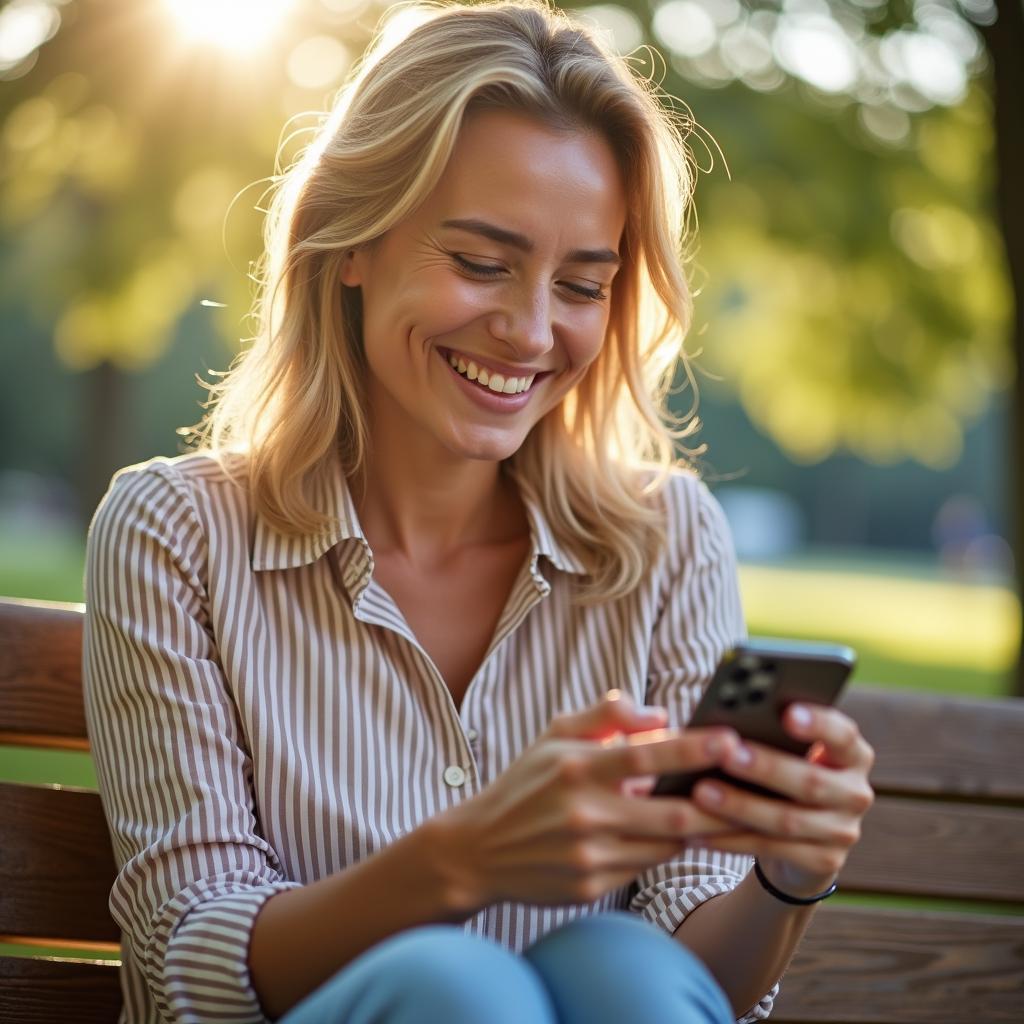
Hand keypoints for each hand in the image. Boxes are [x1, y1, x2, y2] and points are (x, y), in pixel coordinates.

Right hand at [433, 690, 742, 908]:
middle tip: (754, 786)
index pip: (647, 756)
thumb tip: (661, 715)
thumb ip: (605, 714)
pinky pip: (646, 865)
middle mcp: (585, 814)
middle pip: (673, 811)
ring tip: (732, 809)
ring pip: (667, 843)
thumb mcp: (554, 735)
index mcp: (577, 769)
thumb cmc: (525, 784)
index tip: (732, 740)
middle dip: (720, 800)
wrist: (478, 850)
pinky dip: (668, 848)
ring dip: (700, 827)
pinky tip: (684, 834)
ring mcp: (590, 855)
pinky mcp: (592, 886)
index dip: (694, 749)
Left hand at [689, 703, 874, 897]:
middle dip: (765, 768)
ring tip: (700, 792)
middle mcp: (856, 793)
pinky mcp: (824, 862)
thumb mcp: (789, 751)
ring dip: (740, 806)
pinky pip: (770, 849)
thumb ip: (772, 734)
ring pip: (787, 820)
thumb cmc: (784, 773)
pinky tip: (699, 831)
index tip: (787, 713)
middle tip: (727, 755)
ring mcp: (843, 831)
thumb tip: (725, 718)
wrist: (801, 837)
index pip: (844, 735)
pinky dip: (731, 839)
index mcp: (852, 755)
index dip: (818, 724)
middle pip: (810, 781)